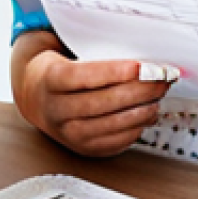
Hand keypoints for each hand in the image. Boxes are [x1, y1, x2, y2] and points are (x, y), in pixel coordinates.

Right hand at [11, 31, 171, 156]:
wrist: (35, 97)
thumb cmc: (57, 70)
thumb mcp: (64, 54)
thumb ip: (94, 51)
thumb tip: (138, 49)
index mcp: (51, 80)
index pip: (86, 76)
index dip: (116, 71)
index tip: (142, 66)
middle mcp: (57, 110)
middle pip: (104, 102)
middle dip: (140, 90)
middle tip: (162, 78)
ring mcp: (69, 133)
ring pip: (113, 124)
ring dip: (143, 109)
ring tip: (159, 95)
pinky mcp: (83, 149)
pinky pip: (115, 142)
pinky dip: (136, 127)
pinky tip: (147, 113)